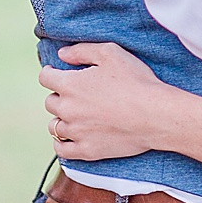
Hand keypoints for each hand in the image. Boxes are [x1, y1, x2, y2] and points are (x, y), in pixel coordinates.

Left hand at [39, 43, 188, 161]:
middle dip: (60, 96)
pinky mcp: (87, 151)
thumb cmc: (136, 81)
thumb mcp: (110, 53)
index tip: (56, 73)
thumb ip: (81, 51)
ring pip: (54, 126)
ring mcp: (76, 132)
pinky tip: (69, 138)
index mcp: (70, 84)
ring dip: (61, 119)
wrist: (156, 115)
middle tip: (75, 94)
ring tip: (74, 116)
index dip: (51, 72)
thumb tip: (62, 54)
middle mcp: (68, 109)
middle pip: (50, 102)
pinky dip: (61, 144)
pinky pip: (62, 150)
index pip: (45, 78)